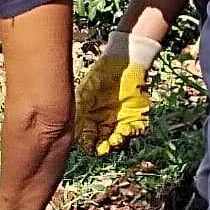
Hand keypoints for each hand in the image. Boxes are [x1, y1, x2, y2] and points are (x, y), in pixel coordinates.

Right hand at [74, 29, 160, 155]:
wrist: (123, 61)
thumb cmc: (101, 74)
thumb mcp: (85, 92)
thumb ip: (80, 111)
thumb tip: (72, 131)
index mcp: (91, 118)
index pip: (88, 137)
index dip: (88, 144)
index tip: (89, 147)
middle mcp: (105, 122)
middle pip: (104, 142)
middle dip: (104, 148)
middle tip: (104, 148)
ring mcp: (121, 120)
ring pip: (120, 138)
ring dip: (118, 142)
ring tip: (116, 139)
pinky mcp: (137, 116)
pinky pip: (137, 130)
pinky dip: (133, 133)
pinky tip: (128, 129)